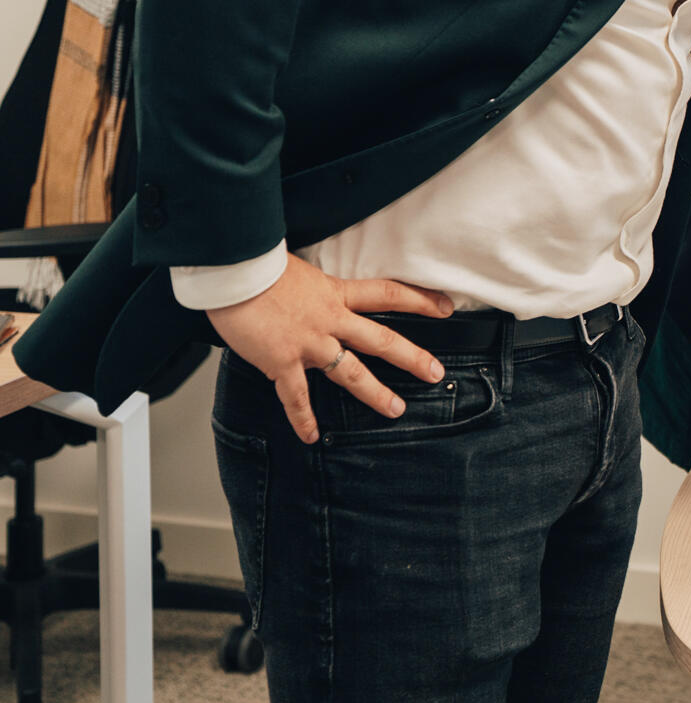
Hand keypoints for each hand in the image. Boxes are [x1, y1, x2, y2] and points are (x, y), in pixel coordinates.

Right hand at [207, 252, 450, 444]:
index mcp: (336, 292)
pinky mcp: (282, 361)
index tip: (445, 308)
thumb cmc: (259, 266)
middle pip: (382, 340)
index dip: (420, 300)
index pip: (389, 294)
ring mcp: (309, 343)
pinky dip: (303, 418)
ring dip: (375, 393)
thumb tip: (315, 291)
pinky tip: (311, 436)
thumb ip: (316, 287)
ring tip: (396, 410)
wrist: (233, 271)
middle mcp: (330, 319)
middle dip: (412, 358)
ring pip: (352, 372)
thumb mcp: (301, 270)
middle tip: (436, 373)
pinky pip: (296, 397)